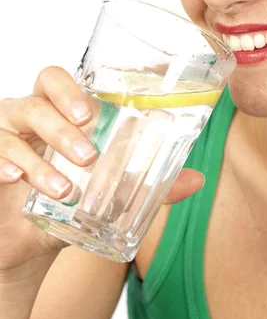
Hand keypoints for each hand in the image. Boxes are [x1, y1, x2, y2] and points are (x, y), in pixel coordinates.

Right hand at [0, 66, 204, 273]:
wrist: (29, 239)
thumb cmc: (71, 199)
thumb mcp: (110, 193)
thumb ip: (150, 185)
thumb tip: (196, 180)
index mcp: (58, 112)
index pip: (56, 80)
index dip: (70, 89)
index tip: (91, 114)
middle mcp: (28, 116)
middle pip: (37, 99)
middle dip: (61, 123)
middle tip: (88, 153)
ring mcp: (4, 137)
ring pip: (13, 126)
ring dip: (39, 158)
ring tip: (64, 188)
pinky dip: (5, 164)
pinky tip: (16, 181)